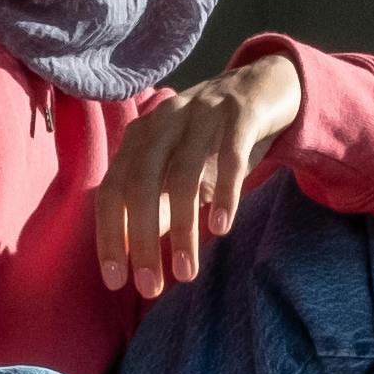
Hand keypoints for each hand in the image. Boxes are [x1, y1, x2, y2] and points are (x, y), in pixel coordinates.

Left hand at [93, 45, 301, 296]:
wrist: (263, 87)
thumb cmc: (213, 139)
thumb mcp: (179, 169)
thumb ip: (156, 204)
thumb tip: (132, 254)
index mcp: (140, 136)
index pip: (112, 189)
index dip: (110, 235)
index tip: (116, 280)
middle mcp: (164, 120)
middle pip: (141, 182)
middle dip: (141, 239)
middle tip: (150, 287)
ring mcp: (201, 112)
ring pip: (183, 174)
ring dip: (183, 228)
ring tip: (188, 272)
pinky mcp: (239, 113)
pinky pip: (229, 155)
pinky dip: (223, 193)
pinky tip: (221, 227)